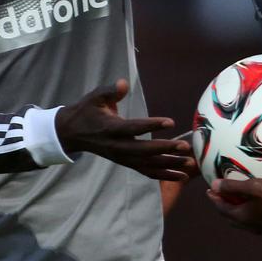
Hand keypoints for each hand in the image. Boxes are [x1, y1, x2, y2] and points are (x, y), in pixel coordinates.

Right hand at [55, 80, 194, 180]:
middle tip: (185, 147)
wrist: (72, 133)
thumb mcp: (95, 97)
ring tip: (189, 165)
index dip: (151, 125)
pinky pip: (146, 171)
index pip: (133, 128)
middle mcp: (117, 147)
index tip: (170, 122)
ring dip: (169, 166)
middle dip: (165, 150)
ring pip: (148, 165)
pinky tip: (181, 176)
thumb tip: (123, 84)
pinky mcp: (126, 163)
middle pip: (144, 151)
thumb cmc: (87, 111)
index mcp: (111, 129)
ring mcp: (122, 158)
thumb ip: (110, 91)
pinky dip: (164, 175)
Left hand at [206, 177, 261, 235]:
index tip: (210, 190)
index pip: (222, 209)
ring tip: (237, 200)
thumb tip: (214, 186)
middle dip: (224, 206)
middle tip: (221, 195)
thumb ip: (233, 187)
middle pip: (231, 217)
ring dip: (238, 211)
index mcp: (243, 218)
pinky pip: (256, 222)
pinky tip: (257, 206)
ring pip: (244, 221)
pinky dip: (250, 214)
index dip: (215, 199)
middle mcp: (251, 227)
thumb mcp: (254, 187)